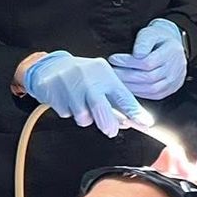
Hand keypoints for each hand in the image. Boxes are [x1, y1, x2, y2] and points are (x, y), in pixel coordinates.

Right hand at [23, 52, 146, 137]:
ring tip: (81, 105)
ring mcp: (70, 85)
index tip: (146, 123)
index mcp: (105, 73)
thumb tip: (129, 121)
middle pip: (101, 108)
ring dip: (85, 117)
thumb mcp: (102, 81)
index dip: (134, 112)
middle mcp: (89, 78)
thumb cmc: (83, 76)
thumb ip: (115, 100)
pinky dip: (69, 112)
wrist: (51, 66)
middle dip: (108, 123)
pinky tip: (67, 100)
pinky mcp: (55, 93)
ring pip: (83, 116)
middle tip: (111, 130)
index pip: (123, 96)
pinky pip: (67, 114)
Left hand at [110, 18, 187, 100]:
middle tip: (112, 72)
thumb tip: (136, 55)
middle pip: (148, 77)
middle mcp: (176, 68)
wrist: (172, 46)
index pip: (147, 62)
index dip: (128, 62)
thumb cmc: (158, 39)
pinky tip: (128, 86)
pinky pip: (154, 95)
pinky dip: (139, 92)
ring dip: (131, 86)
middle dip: (126, 76)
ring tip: (117, 80)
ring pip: (151, 89)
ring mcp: (175, 80)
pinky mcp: (171, 89)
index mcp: (171, 51)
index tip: (113, 59)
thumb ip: (143, 42)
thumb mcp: (150, 33)